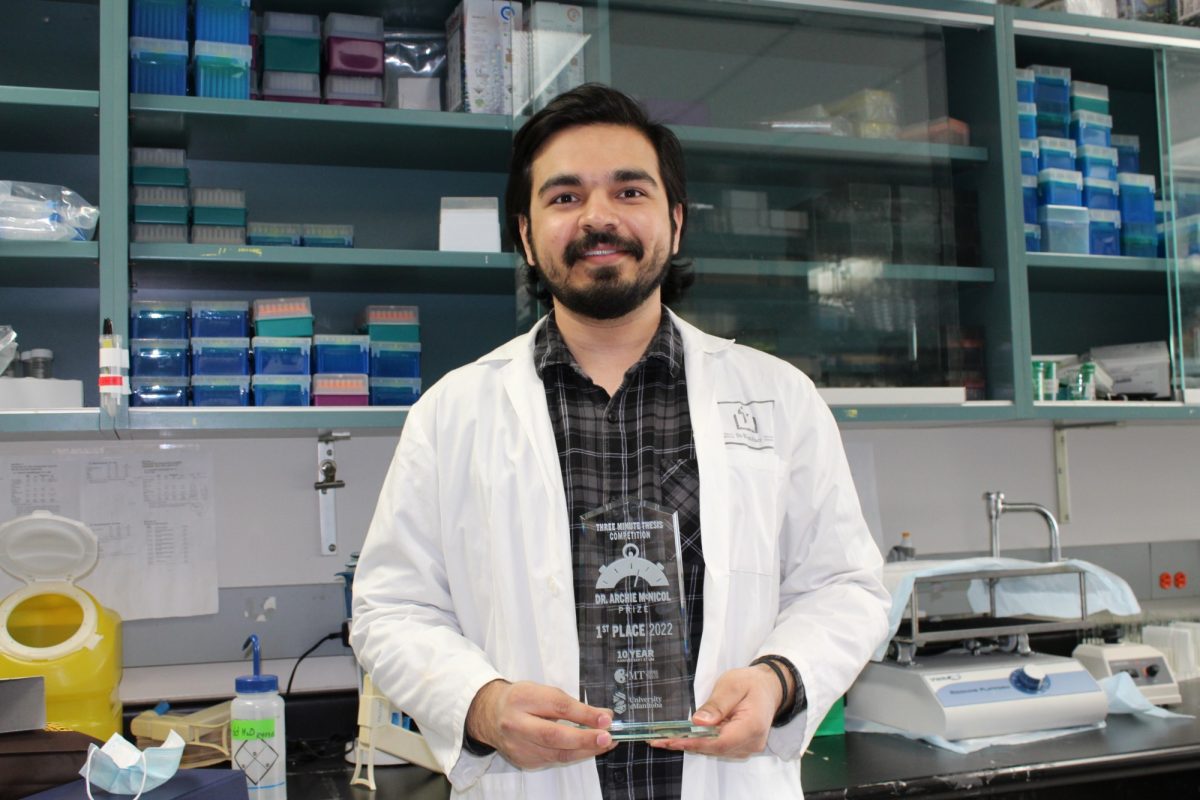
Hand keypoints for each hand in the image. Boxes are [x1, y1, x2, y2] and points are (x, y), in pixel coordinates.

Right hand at [465, 679, 615, 768]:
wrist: (489, 715)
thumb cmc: (521, 699)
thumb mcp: (541, 691)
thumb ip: (570, 703)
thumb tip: (602, 716)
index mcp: (522, 698)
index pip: (557, 706)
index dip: (584, 714)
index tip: (606, 718)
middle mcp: (516, 724)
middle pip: (553, 736)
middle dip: (584, 739)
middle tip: (607, 737)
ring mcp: (518, 746)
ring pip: (556, 754)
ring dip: (585, 750)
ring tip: (604, 744)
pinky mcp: (523, 760)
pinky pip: (553, 760)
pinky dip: (573, 755)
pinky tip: (586, 749)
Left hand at [649, 665, 780, 757]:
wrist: (768, 688)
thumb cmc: (750, 683)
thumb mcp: (732, 685)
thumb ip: (716, 704)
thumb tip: (698, 722)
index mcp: (752, 726)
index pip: (719, 741)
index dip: (694, 742)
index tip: (671, 739)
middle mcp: (751, 742)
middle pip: (715, 748)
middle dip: (686, 744)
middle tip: (658, 740)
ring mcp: (747, 747)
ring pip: (714, 750)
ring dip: (690, 745)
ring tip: (664, 739)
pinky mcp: (741, 746)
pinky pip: (718, 748)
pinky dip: (700, 743)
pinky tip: (682, 738)